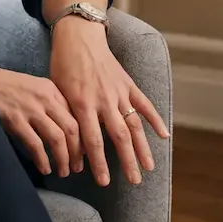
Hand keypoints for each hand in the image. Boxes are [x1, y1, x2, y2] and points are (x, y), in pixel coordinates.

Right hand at [0, 64, 82, 177]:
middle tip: (76, 167)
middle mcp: (45, 98)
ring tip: (63, 172)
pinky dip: (42, 160)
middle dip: (76, 152)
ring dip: (63, 159)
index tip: (82, 153)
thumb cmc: (6, 88)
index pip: (77, 116)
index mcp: (51, 89)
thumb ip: (51, 104)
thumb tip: (67, 132)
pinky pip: (36, 145)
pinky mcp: (15, 120)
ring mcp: (30, 109)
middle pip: (72, 129)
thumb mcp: (34, 88)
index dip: (82, 138)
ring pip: (57, 138)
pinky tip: (44, 169)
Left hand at [48, 16, 168, 185]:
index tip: (103, 182)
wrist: (78, 38)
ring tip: (149, 168)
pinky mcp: (128, 84)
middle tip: (134, 182)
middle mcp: (104, 100)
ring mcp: (119, 92)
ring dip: (143, 148)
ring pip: (134, 124)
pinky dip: (155, 119)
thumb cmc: (62, 67)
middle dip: (127, 162)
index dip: (99, 163)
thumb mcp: (58, 95)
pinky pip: (144, 103)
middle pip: (119, 137)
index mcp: (83, 104)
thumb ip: (68, 121)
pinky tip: (164, 136)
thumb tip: (74, 153)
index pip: (93, 141)